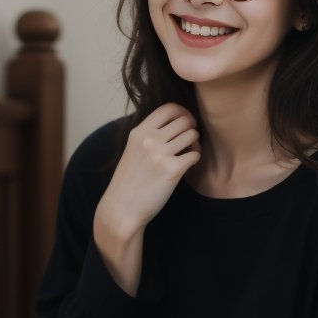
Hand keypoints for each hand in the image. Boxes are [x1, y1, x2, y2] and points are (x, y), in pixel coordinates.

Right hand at [96, 103, 200, 237]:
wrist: (122, 209)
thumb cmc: (129, 182)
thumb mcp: (132, 150)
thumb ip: (148, 135)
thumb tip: (175, 122)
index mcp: (139, 132)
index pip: (169, 108)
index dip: (183, 112)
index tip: (185, 124)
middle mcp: (149, 139)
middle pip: (184, 120)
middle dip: (191, 129)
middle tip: (188, 142)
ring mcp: (161, 154)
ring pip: (192, 135)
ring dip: (195, 144)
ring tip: (189, 154)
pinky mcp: (172, 170)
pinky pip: (195, 155)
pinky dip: (195, 159)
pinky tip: (187, 167)